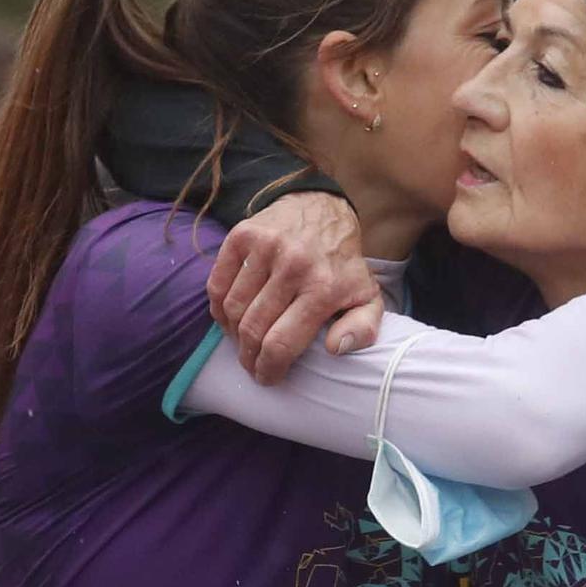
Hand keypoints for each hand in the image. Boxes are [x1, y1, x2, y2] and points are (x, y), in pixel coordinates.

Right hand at [205, 194, 382, 384]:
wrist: (322, 209)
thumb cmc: (342, 265)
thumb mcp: (367, 297)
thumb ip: (362, 328)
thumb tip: (336, 349)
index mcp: (324, 287)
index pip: (282, 343)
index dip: (269, 369)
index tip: (267, 377)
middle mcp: (293, 265)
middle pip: (253, 329)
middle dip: (248, 357)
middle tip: (251, 365)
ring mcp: (265, 247)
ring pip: (233, 309)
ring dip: (233, 334)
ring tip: (242, 342)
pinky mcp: (243, 235)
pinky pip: (218, 284)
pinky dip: (219, 308)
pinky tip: (230, 318)